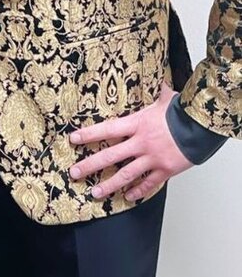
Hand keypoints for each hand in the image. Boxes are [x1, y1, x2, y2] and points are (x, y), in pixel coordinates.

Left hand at [69, 83, 192, 201]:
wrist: (202, 127)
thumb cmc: (183, 112)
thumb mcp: (165, 98)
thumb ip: (156, 92)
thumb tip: (157, 80)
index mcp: (137, 123)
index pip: (107, 129)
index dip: (89, 135)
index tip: (74, 139)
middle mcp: (141, 142)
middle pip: (111, 156)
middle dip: (90, 165)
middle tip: (75, 173)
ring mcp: (152, 158)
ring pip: (126, 174)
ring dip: (110, 184)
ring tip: (96, 192)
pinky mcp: (165, 170)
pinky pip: (149, 183)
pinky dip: (138, 191)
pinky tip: (128, 197)